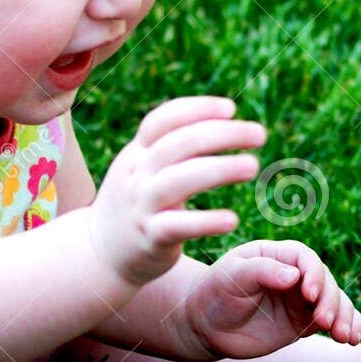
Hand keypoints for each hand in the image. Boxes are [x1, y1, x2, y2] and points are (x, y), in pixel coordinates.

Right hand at [88, 97, 265, 286]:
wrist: (101, 253)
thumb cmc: (137, 202)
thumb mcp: (145, 168)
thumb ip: (173, 145)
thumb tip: (225, 119)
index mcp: (137, 153)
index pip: (162, 120)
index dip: (196, 109)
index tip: (231, 108)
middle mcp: (137, 174)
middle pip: (178, 144)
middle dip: (222, 134)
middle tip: (260, 134)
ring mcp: (141, 206)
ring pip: (178, 181)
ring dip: (219, 169)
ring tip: (252, 166)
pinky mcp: (150, 238)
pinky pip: (178, 226)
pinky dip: (205, 222)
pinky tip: (232, 220)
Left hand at [185, 240, 360, 359]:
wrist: (205, 326)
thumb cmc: (214, 293)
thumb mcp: (231, 276)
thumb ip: (262, 271)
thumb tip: (294, 276)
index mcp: (278, 254)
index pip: (306, 258)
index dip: (313, 274)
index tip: (309, 294)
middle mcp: (296, 274)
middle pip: (326, 281)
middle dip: (330, 301)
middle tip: (324, 323)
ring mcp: (302, 299)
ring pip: (335, 301)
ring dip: (344, 316)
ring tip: (344, 337)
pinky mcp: (304, 321)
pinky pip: (334, 320)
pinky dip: (349, 326)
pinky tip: (354, 337)